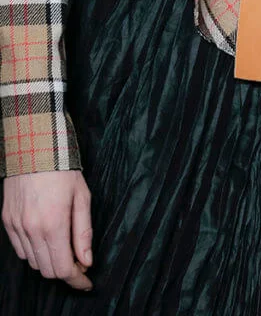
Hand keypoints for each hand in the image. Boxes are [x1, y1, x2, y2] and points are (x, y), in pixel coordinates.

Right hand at [1, 170, 93, 289]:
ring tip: (64, 247)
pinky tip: (46, 239)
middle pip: (48, 270)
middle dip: (65, 271)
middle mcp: (31, 229)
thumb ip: (83, 232)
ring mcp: (17, 226)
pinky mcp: (7, 221)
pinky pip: (20, 250)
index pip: (63, 268)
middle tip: (79, 262)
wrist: (34, 146)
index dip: (77, 279)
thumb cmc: (62, 168)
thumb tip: (86, 260)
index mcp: (53, 224)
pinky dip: (34, 252)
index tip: (86, 281)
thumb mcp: (82, 196)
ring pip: (33, 262)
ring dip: (49, 261)